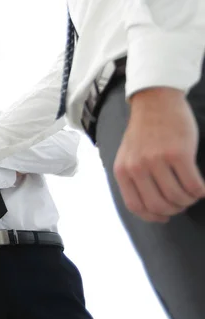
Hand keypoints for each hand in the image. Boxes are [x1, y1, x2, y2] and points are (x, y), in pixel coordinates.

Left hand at [114, 88, 204, 221]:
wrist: (155, 102)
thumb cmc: (145, 131)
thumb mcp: (128, 155)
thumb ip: (134, 177)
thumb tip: (149, 208)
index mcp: (122, 170)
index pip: (136, 206)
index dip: (153, 216)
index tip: (165, 216)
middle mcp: (136, 167)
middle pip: (158, 205)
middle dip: (174, 209)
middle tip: (182, 202)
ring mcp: (156, 161)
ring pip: (177, 197)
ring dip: (188, 200)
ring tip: (192, 192)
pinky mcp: (178, 154)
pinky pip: (192, 185)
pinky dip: (200, 191)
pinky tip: (202, 187)